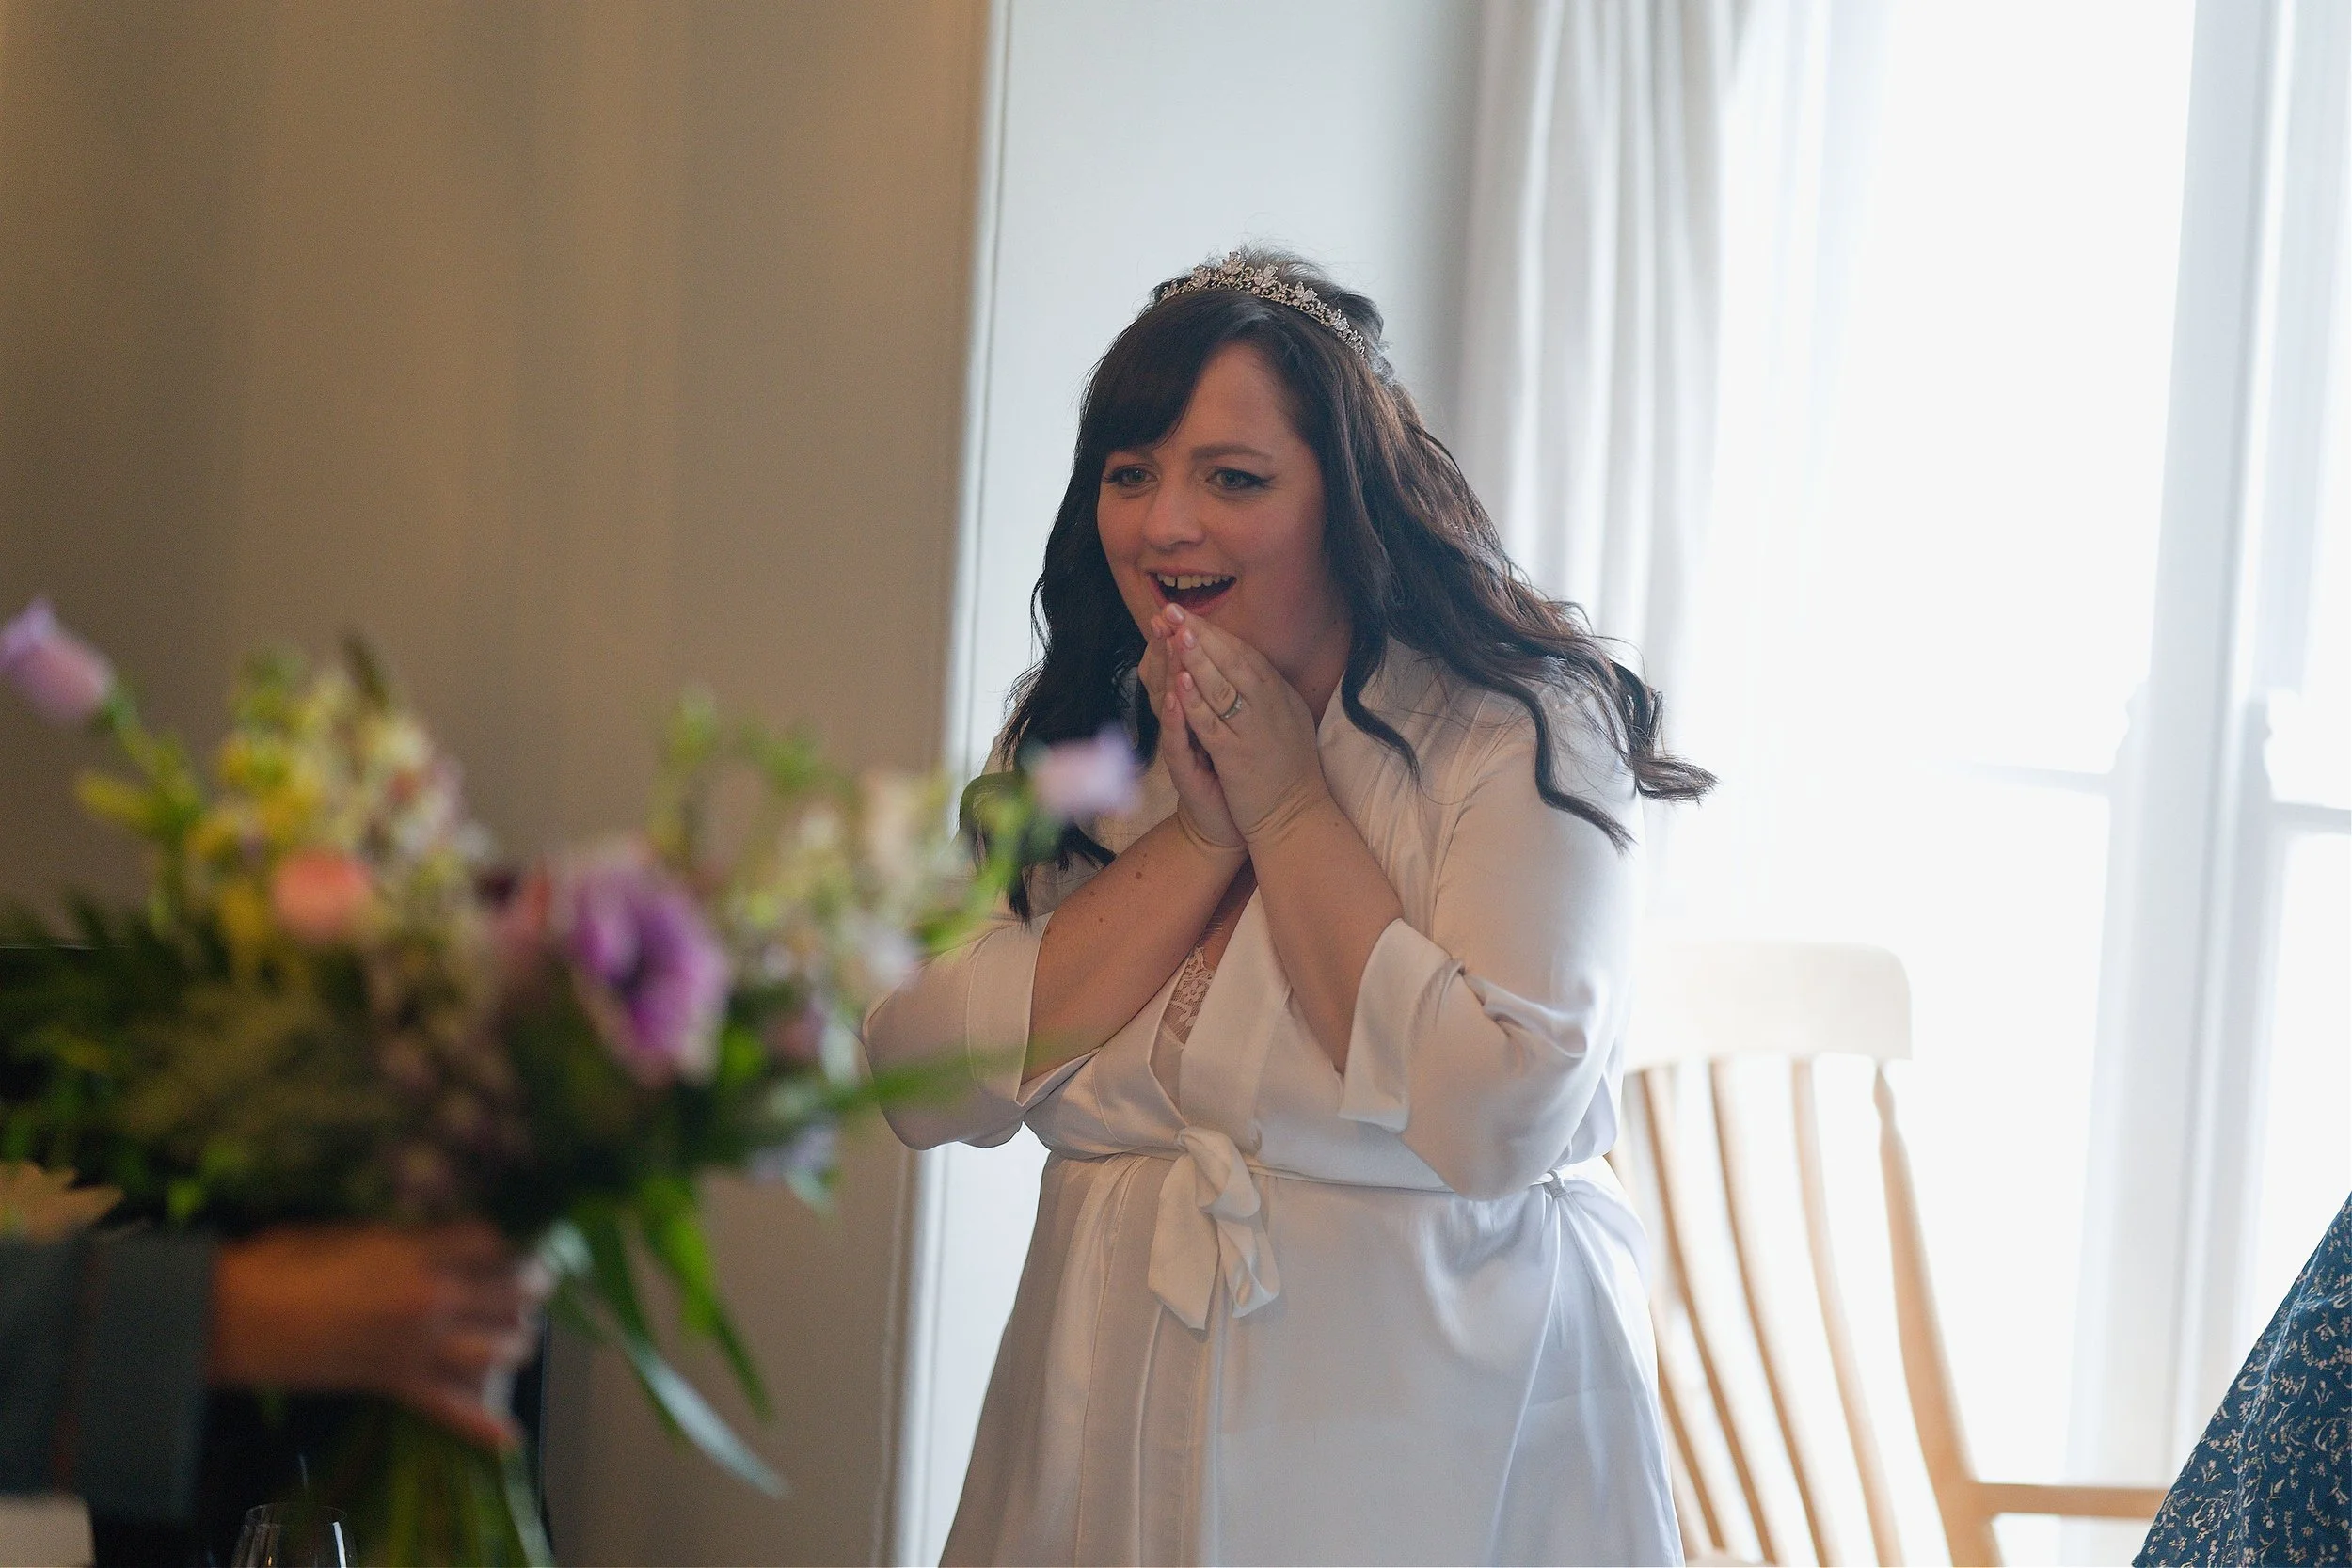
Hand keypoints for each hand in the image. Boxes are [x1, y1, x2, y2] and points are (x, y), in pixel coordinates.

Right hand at [209, 1221, 551, 1451]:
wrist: (237, 1317)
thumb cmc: (284, 1263)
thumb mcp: (352, 1231)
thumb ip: (403, 1238)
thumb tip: (432, 1239)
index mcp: (417, 1252)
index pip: (491, 1239)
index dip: (502, 1240)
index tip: (504, 1242)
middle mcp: (431, 1298)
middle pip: (513, 1290)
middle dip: (530, 1286)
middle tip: (531, 1284)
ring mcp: (417, 1345)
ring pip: (501, 1348)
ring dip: (516, 1341)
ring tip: (516, 1335)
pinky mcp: (395, 1384)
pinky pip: (450, 1408)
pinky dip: (482, 1425)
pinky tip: (509, 1435)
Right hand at [1141, 619, 1242, 857]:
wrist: (1228, 824)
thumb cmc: (1230, 773)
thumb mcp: (1231, 728)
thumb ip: (1224, 697)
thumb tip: (1227, 660)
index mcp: (1199, 709)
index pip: (1188, 665)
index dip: (1185, 637)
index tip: (1181, 607)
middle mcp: (1184, 723)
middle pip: (1174, 674)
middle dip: (1171, 643)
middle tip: (1166, 612)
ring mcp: (1181, 745)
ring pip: (1172, 700)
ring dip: (1171, 670)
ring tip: (1170, 639)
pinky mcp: (1183, 768)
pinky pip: (1177, 737)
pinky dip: (1177, 715)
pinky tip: (1176, 694)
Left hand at [1159, 605, 1330, 845]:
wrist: (1297, 817)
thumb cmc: (1288, 772)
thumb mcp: (1288, 722)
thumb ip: (1270, 694)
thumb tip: (1251, 666)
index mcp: (1281, 696)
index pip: (1247, 655)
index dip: (1217, 633)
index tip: (1191, 614)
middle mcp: (1271, 707)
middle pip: (1233, 661)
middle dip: (1202, 634)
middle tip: (1175, 611)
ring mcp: (1255, 731)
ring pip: (1222, 687)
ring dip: (1197, 658)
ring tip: (1176, 632)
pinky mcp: (1238, 758)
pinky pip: (1212, 724)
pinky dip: (1195, 702)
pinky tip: (1178, 683)